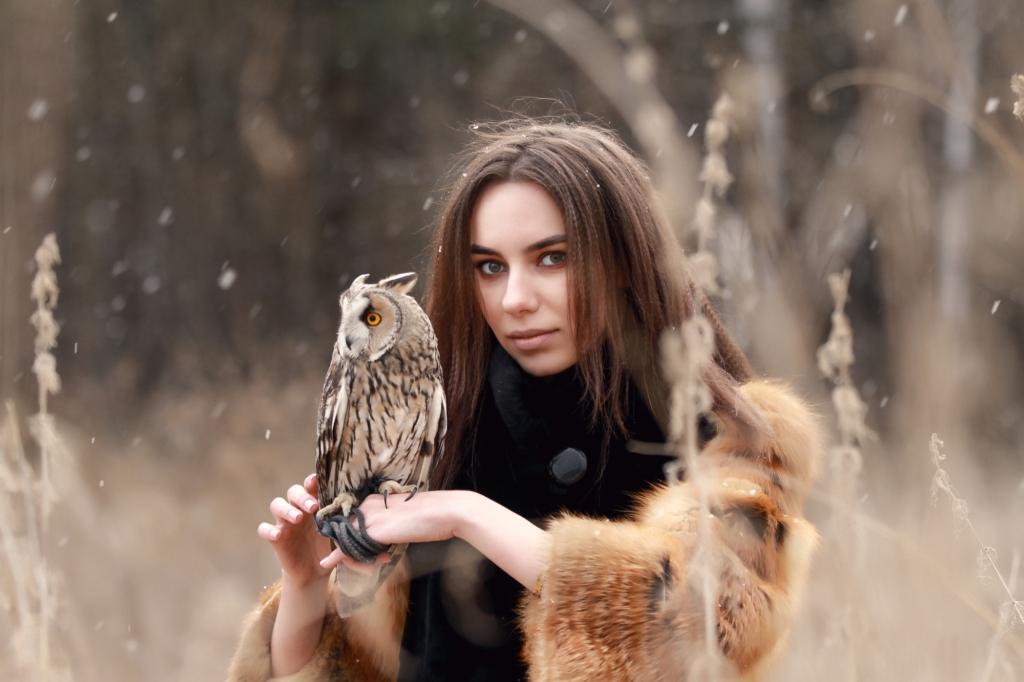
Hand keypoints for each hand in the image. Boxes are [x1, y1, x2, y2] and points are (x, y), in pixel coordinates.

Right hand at [258, 474, 334, 586]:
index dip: (312, 482)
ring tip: (297, 517)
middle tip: (313, 506)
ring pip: (277, 505)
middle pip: (293, 492)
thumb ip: (341, 520)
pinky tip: (277, 535)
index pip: (310, 487)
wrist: (315, 572)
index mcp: (313, 504)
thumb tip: (355, 508)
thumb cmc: (327, 546)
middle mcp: (297, 509)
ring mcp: (284, 522)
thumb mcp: (336, 532)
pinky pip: (264, 529)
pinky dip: (268, 530)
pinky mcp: (276, 538)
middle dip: (302, 496)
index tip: (317, 481)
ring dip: (286, 509)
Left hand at [320, 490, 461, 574]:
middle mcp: (368, 506)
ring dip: (349, 557)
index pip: (353, 521)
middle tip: (361, 564)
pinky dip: (338, 557)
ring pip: (346, 541)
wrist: (447, 512)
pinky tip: (328, 563)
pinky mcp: (375, 532)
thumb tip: (383, 539)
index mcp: (375, 499)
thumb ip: (389, 525)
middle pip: (346, 531)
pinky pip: (349, 547)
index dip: (352, 537)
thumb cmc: (433, 515)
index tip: (362, 550)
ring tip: (367, 564)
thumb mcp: (405, 517)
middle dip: (348, 549)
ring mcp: (370, 518)